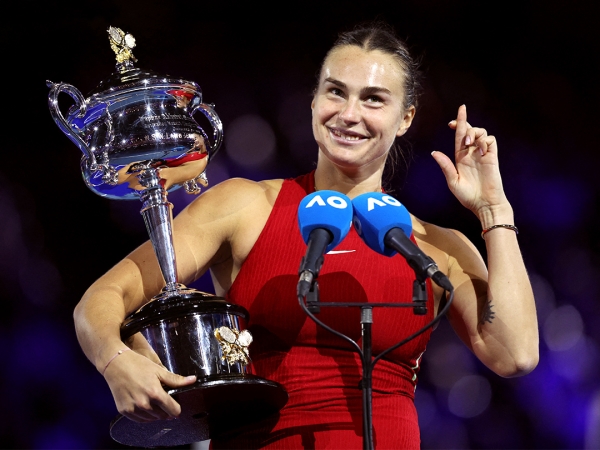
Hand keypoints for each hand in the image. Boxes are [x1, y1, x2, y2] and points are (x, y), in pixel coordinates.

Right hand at [103, 345, 196, 422]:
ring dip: (155, 413)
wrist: (116, 365)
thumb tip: (193, 380)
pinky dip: (144, 415)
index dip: (177, 408)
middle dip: (166, 409)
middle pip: (163, 415)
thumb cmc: (138, 365)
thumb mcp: (159, 371)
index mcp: (155, 393)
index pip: (173, 410)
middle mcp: (144, 404)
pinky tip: (145, 406)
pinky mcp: (124, 411)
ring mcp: (133, 409)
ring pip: (151, 419)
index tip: (176, 404)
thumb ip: (176, 380)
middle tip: (163, 399)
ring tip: (153, 401)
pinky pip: (139, 420)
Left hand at [431, 104, 508, 218]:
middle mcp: (471, 153)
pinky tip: (481, 150)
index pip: (459, 135)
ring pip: (481, 132)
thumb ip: (445, 166)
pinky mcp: (492, 157)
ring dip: (474, 133)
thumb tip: (434, 152)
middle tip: (460, 133)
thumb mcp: (453, 181)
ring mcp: (482, 154)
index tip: (457, 114)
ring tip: (469, 144)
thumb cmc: (467, 196)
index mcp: (460, 157)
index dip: (459, 122)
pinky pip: (491, 140)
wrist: (484, 203)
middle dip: (465, 124)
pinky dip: (485, 140)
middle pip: (469, 130)